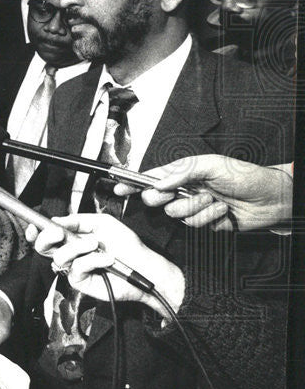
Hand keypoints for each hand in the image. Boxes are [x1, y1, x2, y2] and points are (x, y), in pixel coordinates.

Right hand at [28, 214, 184, 317]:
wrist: (143, 266)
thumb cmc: (128, 247)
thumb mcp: (102, 223)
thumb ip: (77, 220)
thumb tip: (56, 220)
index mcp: (73, 238)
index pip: (47, 236)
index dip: (37, 231)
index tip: (34, 226)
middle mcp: (71, 253)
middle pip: (43, 248)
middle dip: (46, 238)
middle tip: (59, 233)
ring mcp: (74, 268)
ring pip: (59, 256)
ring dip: (78, 247)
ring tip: (97, 245)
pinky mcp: (80, 281)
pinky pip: (76, 268)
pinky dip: (92, 260)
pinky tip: (106, 259)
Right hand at [114, 155, 291, 230]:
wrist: (269, 199)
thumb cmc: (244, 175)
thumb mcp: (211, 164)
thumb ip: (181, 171)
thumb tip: (158, 182)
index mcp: (182, 173)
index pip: (151, 178)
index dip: (133, 183)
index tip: (119, 187)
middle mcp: (185, 190)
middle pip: (156, 199)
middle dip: (164, 198)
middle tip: (174, 194)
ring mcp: (193, 208)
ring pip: (176, 214)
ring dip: (196, 206)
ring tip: (213, 198)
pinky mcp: (204, 223)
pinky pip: (194, 224)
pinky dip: (209, 216)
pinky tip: (222, 210)